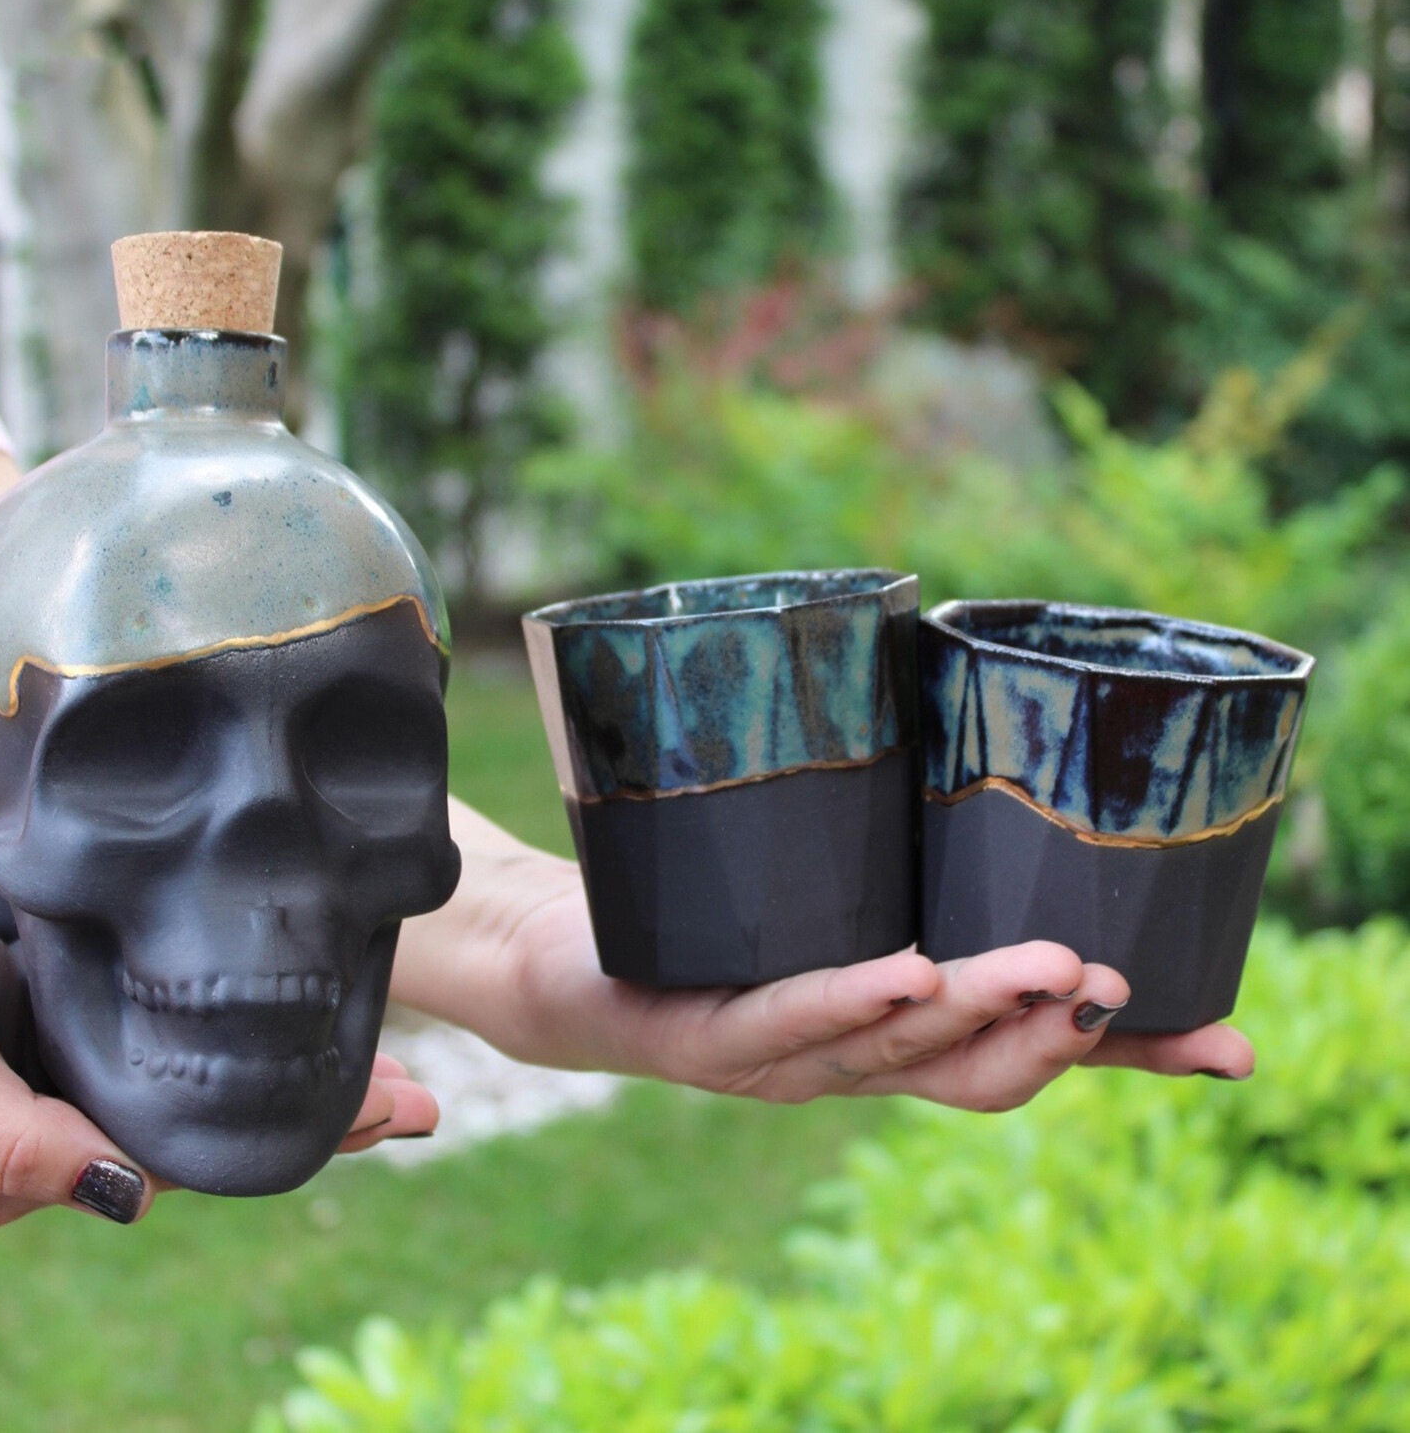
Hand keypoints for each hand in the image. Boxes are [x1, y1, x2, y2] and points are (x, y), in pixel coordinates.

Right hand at [0, 910, 437, 1231]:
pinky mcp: (68, 1037)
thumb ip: (0, 1139)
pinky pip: (175, 1055)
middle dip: (316, 1119)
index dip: (299, 1140)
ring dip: (288, 1081)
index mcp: (29, 1169)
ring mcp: (66, 1088)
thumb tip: (120, 1196)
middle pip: (211, 1140)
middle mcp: (57, 1143)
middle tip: (417, 1098)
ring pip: (201, 1099)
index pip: (192, 1165)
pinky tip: (293, 1026)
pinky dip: (240, 1044)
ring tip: (387, 1071)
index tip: (392, 1112)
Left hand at [393, 801, 1255, 1110]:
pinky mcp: (700, 1040)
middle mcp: (852, 1061)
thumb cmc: (711, 908)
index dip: (1131, 1061)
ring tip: (1046, 965)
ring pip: (895, 1052)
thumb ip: (903, 845)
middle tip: (1116, 978)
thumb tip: (988, 729)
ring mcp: (779, 1061)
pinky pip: (784, 1020)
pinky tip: (905, 968)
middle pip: (977, 1068)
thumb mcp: (828, 877)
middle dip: (1053, 1029)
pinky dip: (849, 998)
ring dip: (976, 1011)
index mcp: (897, 1031)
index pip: (1031, 1054)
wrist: (564, 953)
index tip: (1232, 1048)